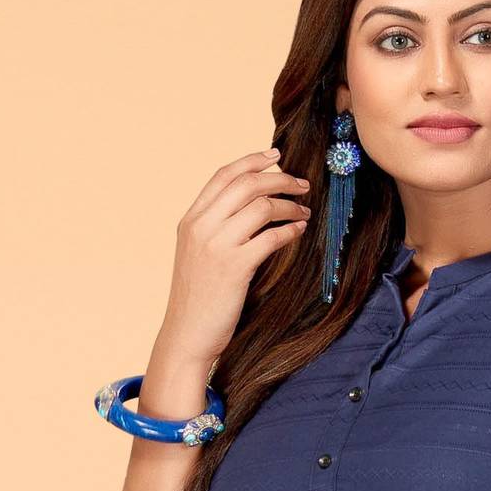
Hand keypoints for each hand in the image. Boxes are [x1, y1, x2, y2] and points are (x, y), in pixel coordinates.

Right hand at [158, 148, 311, 374]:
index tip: (275, 155)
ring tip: (304, 210)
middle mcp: (201, 227)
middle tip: (302, 185)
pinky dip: (290, 230)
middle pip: (246, 184)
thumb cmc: (197, 300)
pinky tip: (300, 231)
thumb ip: (214, 229)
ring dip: (289, 205)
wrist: (186, 335)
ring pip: (261, 207)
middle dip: (279, 178)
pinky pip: (271, 237)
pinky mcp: (234, 267)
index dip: (252, 161)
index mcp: (191, 220)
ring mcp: (217, 246)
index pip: (223, 176)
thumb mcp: (196, 255)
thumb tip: (249, 209)